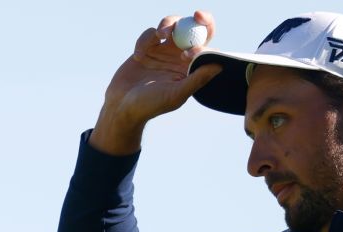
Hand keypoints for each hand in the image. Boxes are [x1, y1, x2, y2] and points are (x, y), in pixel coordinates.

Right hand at [90, 10, 221, 154]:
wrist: (122, 105)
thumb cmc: (151, 105)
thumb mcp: (176, 93)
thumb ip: (197, 79)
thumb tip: (220, 65)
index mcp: (192, 69)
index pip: (205, 49)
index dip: (202, 45)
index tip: (187, 54)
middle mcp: (181, 57)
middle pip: (195, 30)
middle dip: (198, 20)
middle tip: (198, 15)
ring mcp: (164, 51)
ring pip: (173, 25)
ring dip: (168, 24)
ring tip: (160, 35)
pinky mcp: (147, 47)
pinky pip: (151, 33)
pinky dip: (144, 40)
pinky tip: (138, 56)